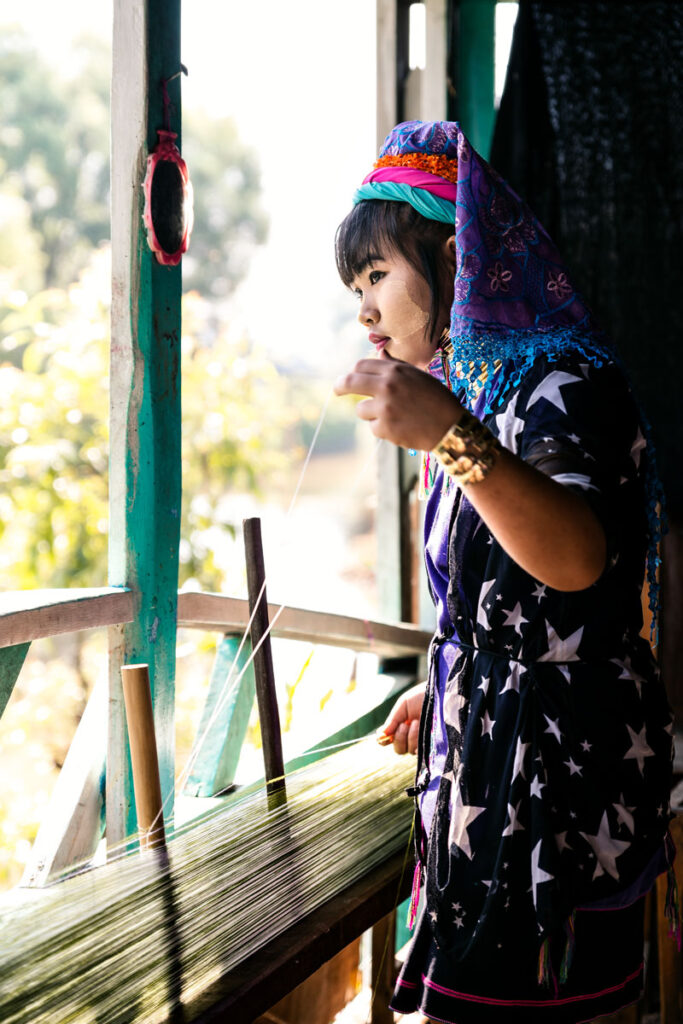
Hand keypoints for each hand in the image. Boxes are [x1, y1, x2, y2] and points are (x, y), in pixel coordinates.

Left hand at [334, 351, 461, 450]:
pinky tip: (400, 428)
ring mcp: (384, 408)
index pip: (361, 365)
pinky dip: (383, 429)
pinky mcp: (384, 428)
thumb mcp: (419, 376)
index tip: (349, 377)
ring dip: (371, 413)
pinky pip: (373, 427)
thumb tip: (378, 353)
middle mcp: (387, 386)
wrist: (450, 427)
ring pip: (361, 409)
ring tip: (393, 416)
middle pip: (350, 382)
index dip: (353, 372)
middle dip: (340, 386)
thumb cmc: (437, 400)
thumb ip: (396, 366)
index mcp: (395, 371)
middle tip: (336, 390)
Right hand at [376, 682, 426, 754]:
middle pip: (399, 749)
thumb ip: (392, 720)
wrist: (441, 694)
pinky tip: (421, 728)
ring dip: (410, 736)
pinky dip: (417, 740)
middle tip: (404, 724)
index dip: (384, 740)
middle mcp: (412, 737)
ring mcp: (423, 742)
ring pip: (409, 750)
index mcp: (402, 726)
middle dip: (398, 737)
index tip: (382, 735)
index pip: (390, 740)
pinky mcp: (433, 745)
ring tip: (416, 722)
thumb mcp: (403, 705)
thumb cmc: (423, 697)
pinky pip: (420, 751)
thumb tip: (380, 736)